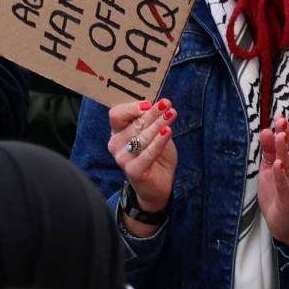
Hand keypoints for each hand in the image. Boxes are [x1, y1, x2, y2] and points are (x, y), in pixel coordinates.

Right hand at [109, 98, 176, 231]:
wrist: (158, 184)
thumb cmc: (155, 155)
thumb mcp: (154, 133)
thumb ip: (153, 120)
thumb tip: (160, 103)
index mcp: (118, 132)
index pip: (117, 114)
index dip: (132, 107)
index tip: (149, 103)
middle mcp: (116, 144)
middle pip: (134, 124)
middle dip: (152, 113)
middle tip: (167, 104)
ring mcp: (123, 158)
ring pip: (142, 136)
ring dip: (159, 124)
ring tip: (172, 114)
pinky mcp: (134, 170)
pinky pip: (148, 152)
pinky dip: (159, 141)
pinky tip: (168, 131)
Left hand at [257, 115, 288, 249]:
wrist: (286, 227)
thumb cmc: (278, 196)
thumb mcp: (270, 171)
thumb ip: (269, 153)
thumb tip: (266, 131)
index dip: (285, 129)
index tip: (279, 115)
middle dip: (286, 135)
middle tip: (281, 120)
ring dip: (284, 150)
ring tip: (280, 136)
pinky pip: (284, 185)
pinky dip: (281, 174)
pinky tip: (278, 164)